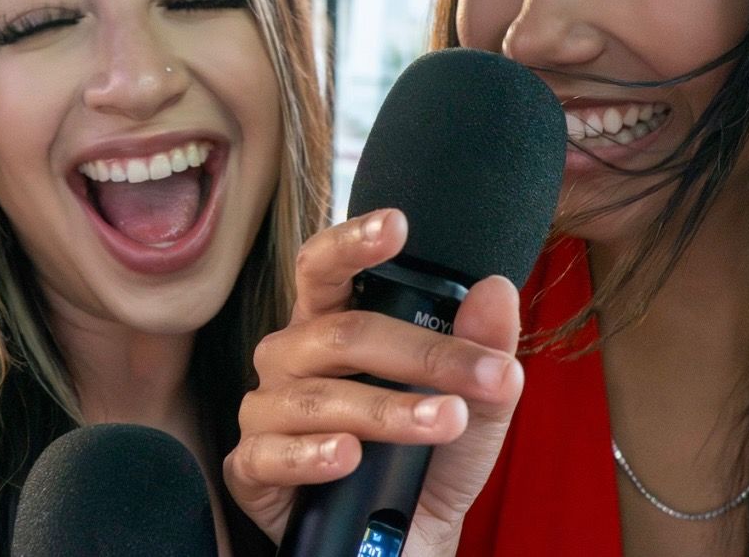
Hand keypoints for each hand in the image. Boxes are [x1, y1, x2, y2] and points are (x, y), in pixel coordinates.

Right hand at [223, 208, 522, 555]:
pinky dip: (312, 454)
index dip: (353, 241)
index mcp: (332, 325)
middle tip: (483, 378)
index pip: (327, 268)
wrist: (410, 545)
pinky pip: (270, 454)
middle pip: (341, 334)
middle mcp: (290, 357)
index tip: (396, 223)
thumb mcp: (476, 406)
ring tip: (443, 423)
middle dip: (420, 354)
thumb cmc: (430, 461)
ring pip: (316, 396)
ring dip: (386, 410)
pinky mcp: (250, 468)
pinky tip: (348, 457)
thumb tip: (498, 289)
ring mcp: (266, 411)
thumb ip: (485, 349)